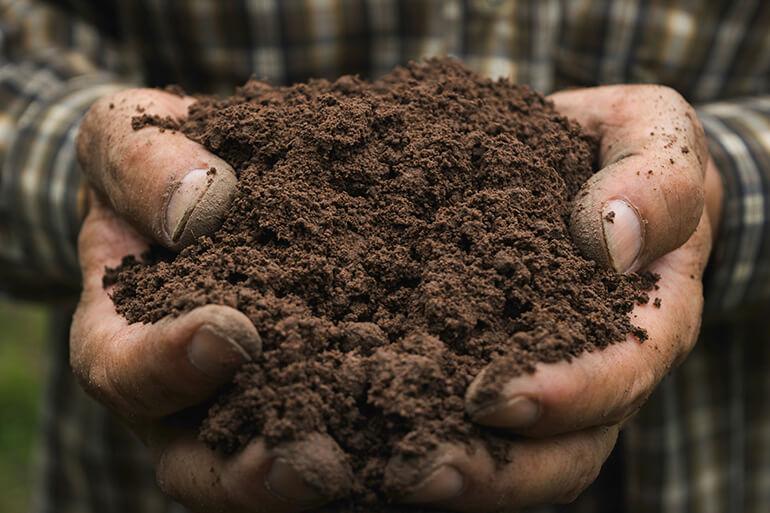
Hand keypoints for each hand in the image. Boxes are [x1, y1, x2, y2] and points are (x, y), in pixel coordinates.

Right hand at [72, 89, 350, 511]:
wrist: (210, 178)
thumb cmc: (158, 164)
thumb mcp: (127, 140)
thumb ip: (143, 165)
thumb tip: (199, 204)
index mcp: (122, 339)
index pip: (127, 372)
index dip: (172, 363)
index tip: (234, 333)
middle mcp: (184, 396)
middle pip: (204, 464)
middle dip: (257, 474)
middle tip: (317, 466)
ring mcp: (251, 403)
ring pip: (279, 467)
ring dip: (334, 479)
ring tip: (392, 469)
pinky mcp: (316, 389)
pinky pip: (345, 427)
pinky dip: (385, 435)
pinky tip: (437, 424)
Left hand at [384, 85, 720, 509]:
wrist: (580, 164)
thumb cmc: (622, 152)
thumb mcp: (655, 140)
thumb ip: (658, 181)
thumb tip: (615, 239)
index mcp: (649, 318)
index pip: (620, 374)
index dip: (568, 394)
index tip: (497, 399)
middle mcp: (596, 368)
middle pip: (562, 448)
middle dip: (498, 470)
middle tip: (421, 474)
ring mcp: (538, 372)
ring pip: (509, 454)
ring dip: (450, 471)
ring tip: (382, 473)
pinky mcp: (482, 360)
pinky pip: (454, 410)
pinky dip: (414, 430)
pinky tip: (357, 431)